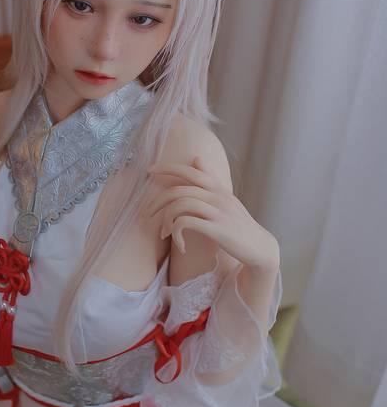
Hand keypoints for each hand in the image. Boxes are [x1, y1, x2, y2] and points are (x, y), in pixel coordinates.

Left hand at [146, 156, 279, 270]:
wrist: (259, 247)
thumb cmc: (238, 224)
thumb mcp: (225, 199)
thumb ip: (210, 180)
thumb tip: (196, 158)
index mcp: (218, 188)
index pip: (190, 170)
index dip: (168, 167)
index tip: (149, 170)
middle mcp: (218, 196)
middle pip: (179, 189)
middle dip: (157, 201)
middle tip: (146, 214)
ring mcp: (218, 212)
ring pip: (180, 205)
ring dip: (165, 220)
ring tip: (163, 234)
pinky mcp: (218, 229)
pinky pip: (186, 223)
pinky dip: (177, 233)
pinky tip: (180, 245)